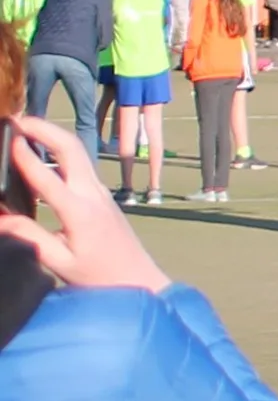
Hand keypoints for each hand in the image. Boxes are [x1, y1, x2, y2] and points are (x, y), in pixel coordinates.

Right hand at [0, 120, 166, 292]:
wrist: (140, 280)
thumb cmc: (100, 277)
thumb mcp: (60, 262)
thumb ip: (29, 237)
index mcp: (81, 213)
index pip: (49, 178)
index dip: (26, 157)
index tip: (8, 138)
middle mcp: (93, 194)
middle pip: (71, 149)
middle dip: (44, 129)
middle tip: (15, 119)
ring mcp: (101, 192)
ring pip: (78, 153)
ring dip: (52, 135)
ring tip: (24, 127)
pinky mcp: (102, 195)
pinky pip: (80, 165)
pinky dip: (59, 150)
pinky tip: (41, 150)